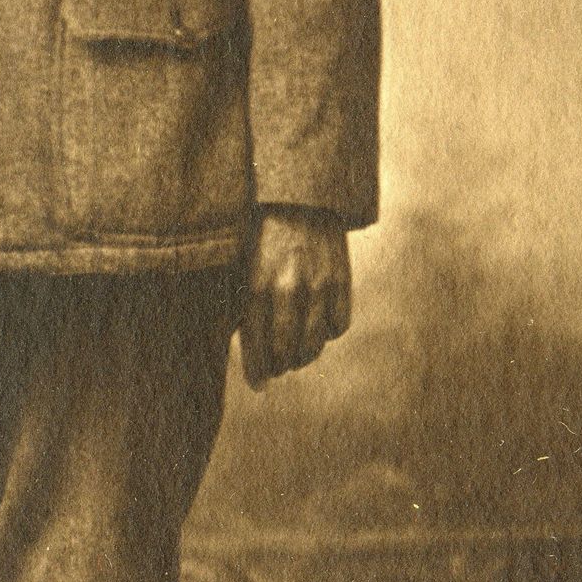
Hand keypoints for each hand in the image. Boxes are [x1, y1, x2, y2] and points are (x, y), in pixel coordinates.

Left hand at [237, 209, 351, 387]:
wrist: (298, 196)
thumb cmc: (260, 233)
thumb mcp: (240, 265)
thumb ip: (242, 304)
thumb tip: (245, 347)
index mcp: (255, 286)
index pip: (257, 346)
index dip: (257, 371)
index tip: (259, 384)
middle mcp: (287, 289)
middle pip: (286, 352)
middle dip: (280, 367)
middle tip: (278, 367)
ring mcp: (317, 286)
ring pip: (314, 345)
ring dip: (305, 356)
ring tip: (297, 353)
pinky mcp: (341, 281)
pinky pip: (338, 326)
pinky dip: (329, 333)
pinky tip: (319, 327)